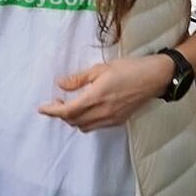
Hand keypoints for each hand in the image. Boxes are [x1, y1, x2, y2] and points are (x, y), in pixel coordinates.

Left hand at [38, 55, 173, 131]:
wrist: (154, 78)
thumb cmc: (128, 69)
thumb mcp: (100, 69)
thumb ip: (79, 79)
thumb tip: (60, 84)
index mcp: (96, 97)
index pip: (67, 111)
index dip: (52, 111)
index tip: (42, 108)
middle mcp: (102, 112)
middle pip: (74, 121)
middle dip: (62, 114)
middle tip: (57, 102)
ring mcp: (111, 119)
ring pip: (84, 127)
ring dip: (73, 119)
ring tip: (71, 105)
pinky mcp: (118, 122)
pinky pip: (95, 126)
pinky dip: (86, 121)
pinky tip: (87, 109)